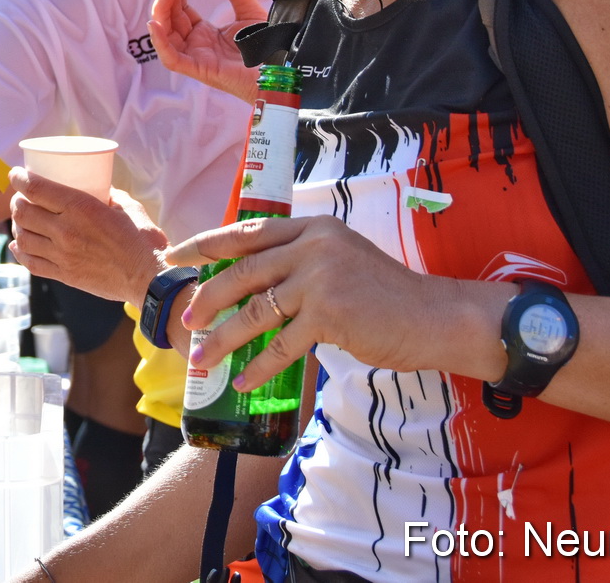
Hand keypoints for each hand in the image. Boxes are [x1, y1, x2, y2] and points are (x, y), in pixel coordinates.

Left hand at [8, 168, 166, 304]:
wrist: (149, 279)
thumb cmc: (143, 240)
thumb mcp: (127, 206)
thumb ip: (109, 195)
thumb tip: (99, 187)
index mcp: (80, 208)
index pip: (36, 189)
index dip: (19, 179)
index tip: (15, 174)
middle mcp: (66, 231)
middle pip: (23, 213)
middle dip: (16, 201)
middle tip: (20, 197)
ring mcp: (63, 255)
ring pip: (23, 237)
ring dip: (16, 225)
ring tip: (21, 220)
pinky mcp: (65, 275)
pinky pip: (31, 263)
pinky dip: (19, 252)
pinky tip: (18, 245)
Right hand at [149, 0, 262, 101]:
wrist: (283, 70)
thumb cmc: (267, 49)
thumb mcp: (249, 11)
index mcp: (204, 33)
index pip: (180, 7)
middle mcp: (195, 44)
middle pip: (169, 17)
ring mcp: (195, 57)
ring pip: (165, 34)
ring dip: (161, 10)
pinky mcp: (199, 70)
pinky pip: (171, 58)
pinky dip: (160, 42)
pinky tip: (156, 23)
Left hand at [166, 215, 451, 390]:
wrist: (434, 316)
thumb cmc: (387, 295)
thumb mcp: (342, 259)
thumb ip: (302, 260)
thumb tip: (253, 281)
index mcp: (312, 227)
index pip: (248, 231)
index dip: (206, 244)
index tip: (175, 255)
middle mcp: (313, 245)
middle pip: (242, 271)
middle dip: (208, 297)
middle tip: (186, 319)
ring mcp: (320, 278)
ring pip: (254, 312)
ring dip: (223, 339)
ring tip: (202, 359)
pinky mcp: (329, 314)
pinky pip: (281, 346)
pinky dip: (258, 367)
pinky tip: (243, 382)